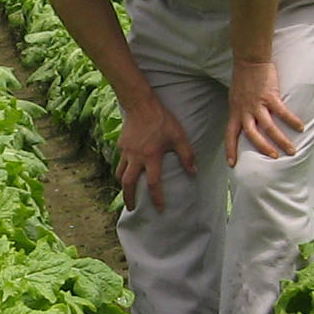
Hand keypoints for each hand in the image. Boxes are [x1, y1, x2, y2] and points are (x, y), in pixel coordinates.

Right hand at [117, 95, 201, 210]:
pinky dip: (122, 170)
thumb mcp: (179, 136)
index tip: (160, 209)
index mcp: (151, 156)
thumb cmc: (162, 120)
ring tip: (127, 192)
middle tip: (132, 208)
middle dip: (129, 198)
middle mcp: (136, 157)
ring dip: (123, 186)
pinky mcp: (121, 145)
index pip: (153, 183)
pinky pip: (120, 162)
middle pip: (128, 184)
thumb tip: (194, 172)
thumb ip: (187, 155)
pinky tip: (127, 171)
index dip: (157, 198)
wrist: (140, 104)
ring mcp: (126, 152)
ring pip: (120, 174)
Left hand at [227, 57, 303, 163]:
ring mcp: (257, 104)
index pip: (230, 135)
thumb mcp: (236, 98)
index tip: (232, 164)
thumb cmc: (243, 79)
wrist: (249, 60)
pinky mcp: (270, 96)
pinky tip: (301, 127)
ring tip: (292, 150)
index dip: (230, 149)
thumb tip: (246, 122)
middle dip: (263, 148)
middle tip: (274, 158)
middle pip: (252, 135)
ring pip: (269, 127)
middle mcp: (245, 111)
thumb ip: (241, 112)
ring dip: (281, 140)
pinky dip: (292, 121)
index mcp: (235, 112)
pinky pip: (282, 112)